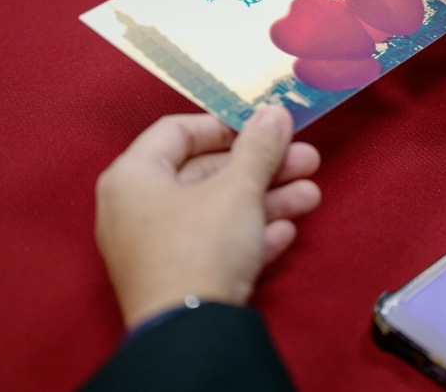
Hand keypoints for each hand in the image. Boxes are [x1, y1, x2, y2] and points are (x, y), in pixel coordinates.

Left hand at [94, 107, 320, 327]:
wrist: (190, 332)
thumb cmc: (201, 246)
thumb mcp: (238, 189)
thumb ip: (259, 148)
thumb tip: (274, 113)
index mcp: (134, 177)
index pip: (176, 131)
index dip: (225, 125)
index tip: (264, 128)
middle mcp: (137, 209)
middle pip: (205, 174)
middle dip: (261, 168)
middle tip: (305, 160)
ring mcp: (156, 248)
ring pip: (217, 212)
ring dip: (266, 201)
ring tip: (310, 196)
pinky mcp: (176, 280)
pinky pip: (214, 246)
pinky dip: (249, 236)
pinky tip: (285, 232)